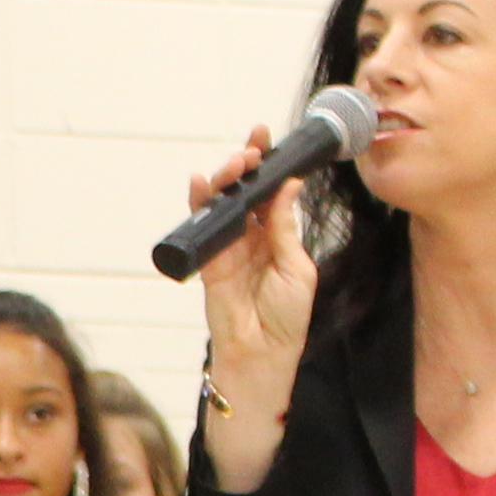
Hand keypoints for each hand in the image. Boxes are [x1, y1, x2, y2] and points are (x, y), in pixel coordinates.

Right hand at [188, 133, 315, 389]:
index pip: (270, 192)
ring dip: (225, 180)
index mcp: (277, 236)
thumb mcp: (296, 266)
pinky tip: (200, 184)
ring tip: (233, 165)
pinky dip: (199, 204)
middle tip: (250, 153)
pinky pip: (202, 227)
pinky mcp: (209, 260)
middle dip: (244, 167)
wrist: (263, 354)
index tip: (266, 141)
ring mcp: (228, 247)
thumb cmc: (287, 317)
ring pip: (222, 204)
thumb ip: (285, 227)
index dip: (268, 166)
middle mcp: (251, 237)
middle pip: (243, 192)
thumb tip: (288, 186)